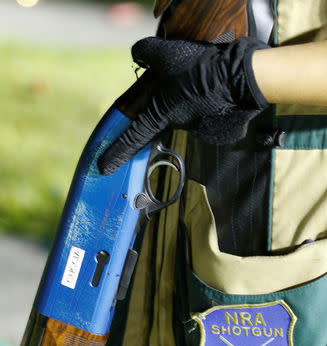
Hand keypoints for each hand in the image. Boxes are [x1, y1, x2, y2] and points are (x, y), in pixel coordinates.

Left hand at [98, 36, 268, 174]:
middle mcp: (176, 125)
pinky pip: (204, 110)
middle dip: (167, 98)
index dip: (116, 153)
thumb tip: (137, 53)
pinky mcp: (213, 125)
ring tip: (200, 76)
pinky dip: (205, 98)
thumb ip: (145, 53)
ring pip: (184, 110)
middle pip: (163, 116)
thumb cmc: (199, 69)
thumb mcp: (164, 54)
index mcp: (159, 115)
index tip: (104, 168)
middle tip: (181, 80)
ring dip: (188, 96)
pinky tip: (213, 85)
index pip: (132, 138)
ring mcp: (195, 126)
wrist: (240, 78)